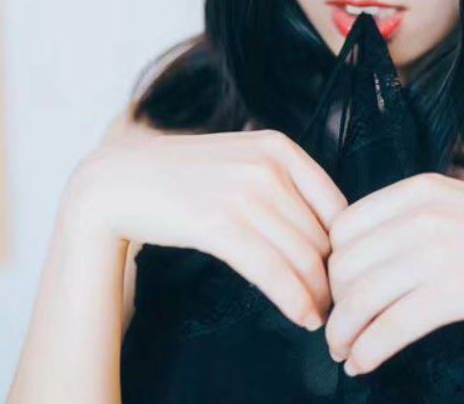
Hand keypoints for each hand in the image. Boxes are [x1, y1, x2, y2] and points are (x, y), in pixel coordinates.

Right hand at [63, 126, 348, 330]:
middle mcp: (267, 165)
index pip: (335, 205)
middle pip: (320, 235)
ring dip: (318, 294)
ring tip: (322, 315)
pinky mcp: (219, 224)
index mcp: (278, 146)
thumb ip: (281, 183)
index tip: (344, 273)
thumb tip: (326, 230)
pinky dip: (294, 299)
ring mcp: (243, 193)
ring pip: (302, 256)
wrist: (118, 181)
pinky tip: (303, 316)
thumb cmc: (181, 178)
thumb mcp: (240, 160)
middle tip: (337, 304)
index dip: (345, 246)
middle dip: (332, 276)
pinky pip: (272, 270)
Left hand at [322, 171, 463, 374]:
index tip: (337, 291)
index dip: (331, 264)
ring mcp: (441, 250)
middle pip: (345, 264)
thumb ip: (412, 216)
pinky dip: (368, 349)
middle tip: (335, 328)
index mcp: (421, 188)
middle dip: (332, 304)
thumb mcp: (458, 205)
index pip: (344, 225)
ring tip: (343, 352)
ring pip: (361, 298)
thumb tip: (357, 249)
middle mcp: (425, 213)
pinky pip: (391, 326)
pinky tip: (362, 362)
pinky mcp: (457, 290)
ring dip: (342, 333)